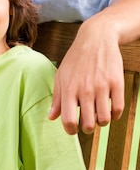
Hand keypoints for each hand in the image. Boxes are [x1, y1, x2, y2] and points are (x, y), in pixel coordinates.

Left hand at [48, 19, 124, 134]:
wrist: (96, 39)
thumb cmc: (76, 59)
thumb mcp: (61, 76)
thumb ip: (57, 98)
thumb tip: (52, 117)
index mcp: (69, 89)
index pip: (68, 120)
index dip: (70, 130)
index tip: (73, 129)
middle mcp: (85, 89)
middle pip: (88, 124)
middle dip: (87, 128)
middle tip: (87, 123)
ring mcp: (102, 86)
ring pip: (104, 120)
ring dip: (102, 122)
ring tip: (99, 116)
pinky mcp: (117, 83)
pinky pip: (118, 109)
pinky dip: (115, 115)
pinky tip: (110, 110)